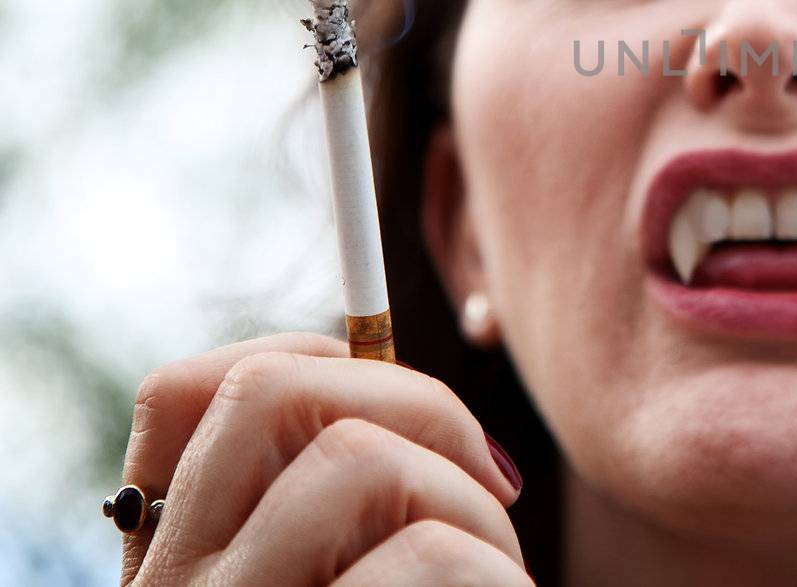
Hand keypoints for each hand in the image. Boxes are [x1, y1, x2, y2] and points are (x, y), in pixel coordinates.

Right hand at [117, 331, 530, 585]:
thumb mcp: (328, 573)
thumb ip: (342, 510)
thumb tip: (441, 418)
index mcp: (171, 566)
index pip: (179, 393)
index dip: (307, 353)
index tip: (410, 403)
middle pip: (268, 390)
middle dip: (417, 400)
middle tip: (496, 480)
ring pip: (362, 461)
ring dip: (473, 503)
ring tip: (505, 575)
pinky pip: (430, 557)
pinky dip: (498, 570)